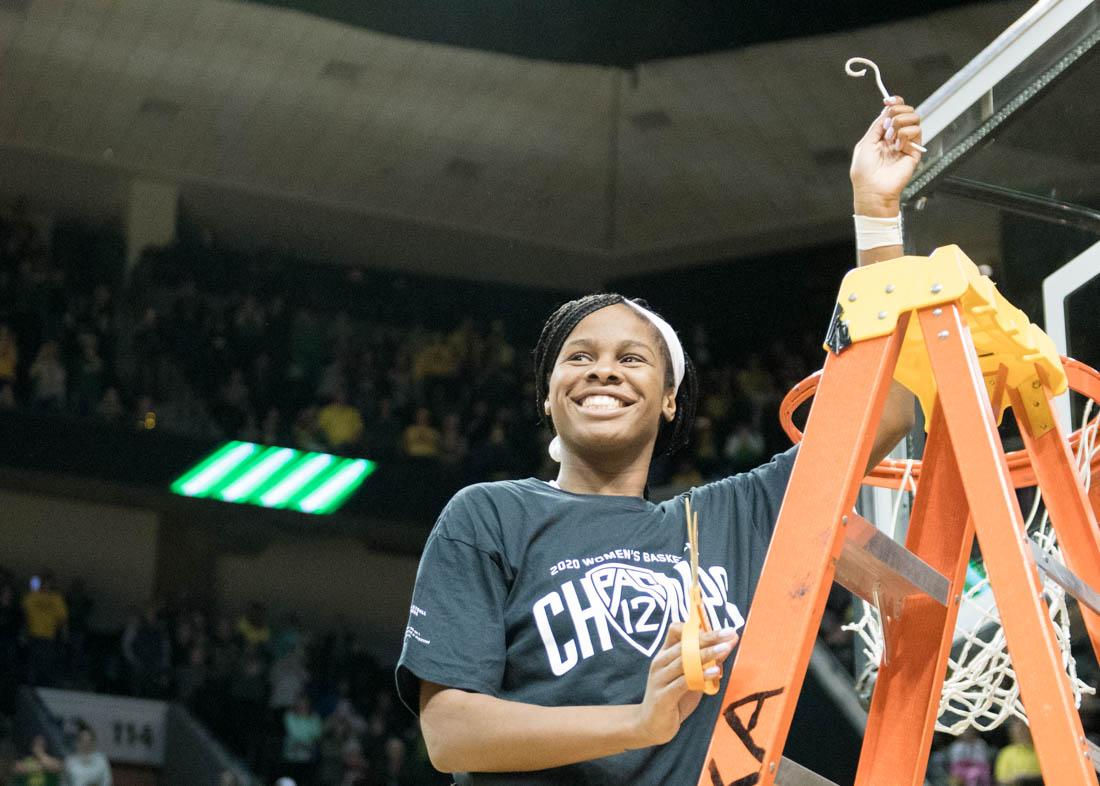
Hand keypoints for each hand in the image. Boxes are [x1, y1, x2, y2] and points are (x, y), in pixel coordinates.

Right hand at [633, 623, 738, 746]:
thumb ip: (706, 663)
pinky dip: (701, 675)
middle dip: (709, 637)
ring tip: (725, 648)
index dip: (696, 627)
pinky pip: (684, 682)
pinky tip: (715, 671)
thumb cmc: (674, 698)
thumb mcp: (691, 678)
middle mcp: (660, 662)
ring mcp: (660, 678)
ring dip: (707, 653)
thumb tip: (727, 646)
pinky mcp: (663, 696)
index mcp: (665, 654)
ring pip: (685, 660)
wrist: (652, 725)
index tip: (719, 629)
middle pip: (685, 643)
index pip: (676, 630)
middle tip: (729, 633)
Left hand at [850, 96, 922, 216]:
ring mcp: (906, 143)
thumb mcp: (865, 144)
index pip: (893, 112)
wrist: (872, 189)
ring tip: (891, 137)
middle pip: (906, 111)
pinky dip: (905, 135)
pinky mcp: (914, 151)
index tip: (888, 100)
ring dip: (900, 123)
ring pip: (914, 118)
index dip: (894, 103)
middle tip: (888, 125)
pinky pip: (916, 131)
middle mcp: (895, 137)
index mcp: (882, 135)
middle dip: (897, 112)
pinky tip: (897, 145)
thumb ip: (877, 126)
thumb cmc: (864, 172)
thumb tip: (886, 110)